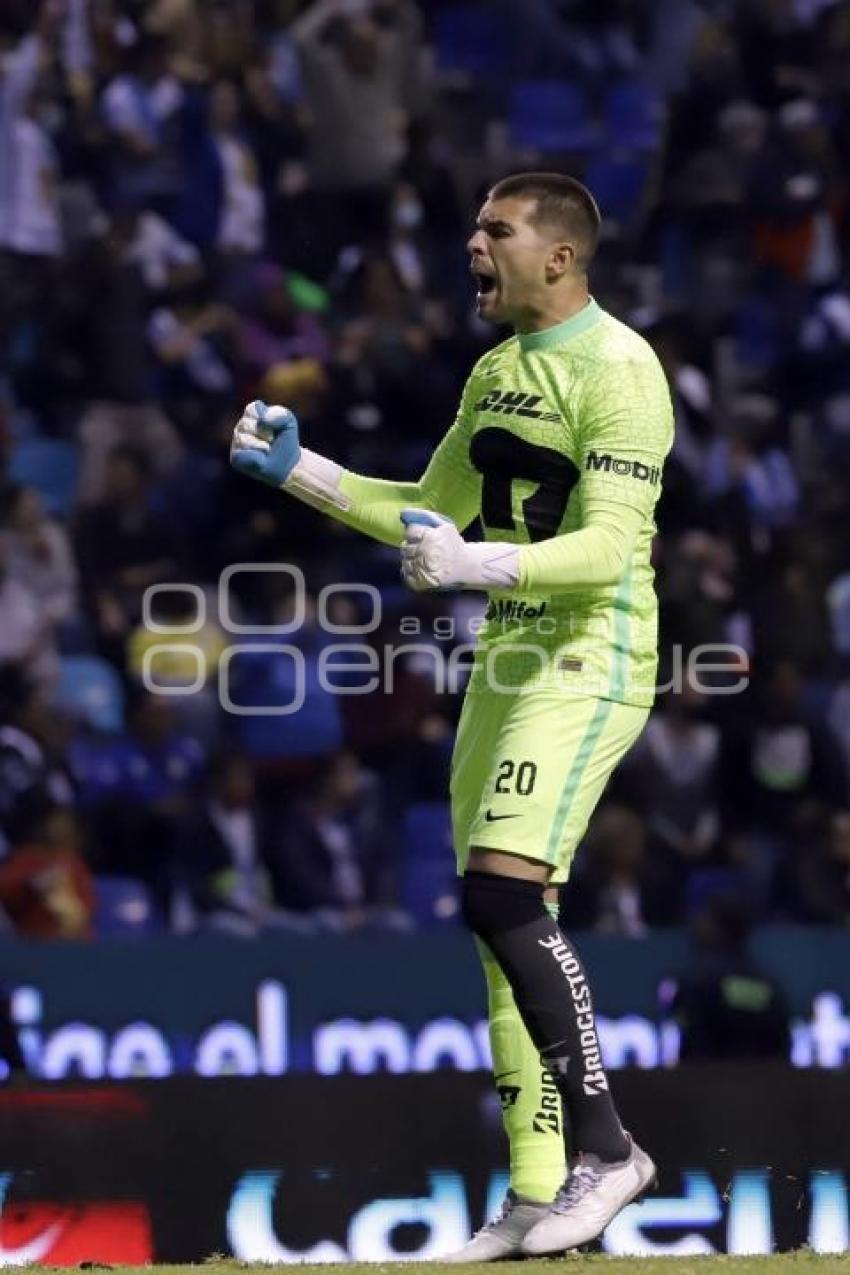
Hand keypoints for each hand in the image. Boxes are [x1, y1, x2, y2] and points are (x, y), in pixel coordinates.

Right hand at [230, 400, 300, 486]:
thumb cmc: (285, 441)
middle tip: (272, 441)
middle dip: (265, 434)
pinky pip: (243, 455)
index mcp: (252, 414)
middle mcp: (241, 426)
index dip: (267, 419)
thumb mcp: (289, 422)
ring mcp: (236, 442)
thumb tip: (262, 420)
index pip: (252, 409)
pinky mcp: (235, 458)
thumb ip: (279, 414)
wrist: (287, 464)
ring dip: (262, 447)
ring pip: (244, 440)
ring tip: (267, 450)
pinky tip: (261, 460)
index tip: (275, 428)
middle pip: (247, 425)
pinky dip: (256, 458)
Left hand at [400, 508, 519, 590]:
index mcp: (431, 537)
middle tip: (423, 549)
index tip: (422, 536)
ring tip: (423, 559)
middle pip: (405, 547)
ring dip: (411, 559)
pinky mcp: (422, 582)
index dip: (415, 533)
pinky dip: (411, 572)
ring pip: (405, 561)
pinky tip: (421, 569)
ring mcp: (423, 569)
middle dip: (412, 546)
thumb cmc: (453, 544)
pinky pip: (407, 575)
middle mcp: (425, 553)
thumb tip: (403, 513)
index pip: (410, 531)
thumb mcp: (444, 525)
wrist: (466, 566)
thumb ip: (425, 516)